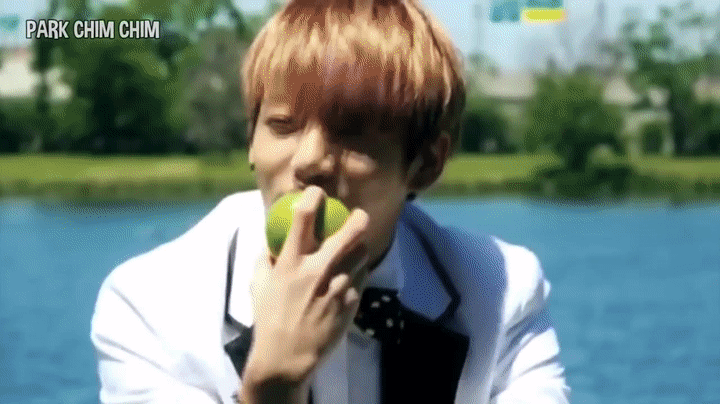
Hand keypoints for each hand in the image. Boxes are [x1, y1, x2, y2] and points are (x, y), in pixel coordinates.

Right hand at [243, 186, 369, 401]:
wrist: (287, 357)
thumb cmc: (269, 318)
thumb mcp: (258, 284)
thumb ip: (265, 258)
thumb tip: (270, 239)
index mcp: (290, 263)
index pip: (303, 219)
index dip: (313, 198)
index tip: (318, 192)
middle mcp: (316, 271)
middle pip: (347, 234)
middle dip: (358, 220)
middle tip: (360, 216)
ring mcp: (336, 287)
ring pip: (361, 255)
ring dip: (359, 249)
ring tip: (356, 249)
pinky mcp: (350, 303)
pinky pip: (360, 280)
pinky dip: (357, 275)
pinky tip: (352, 277)